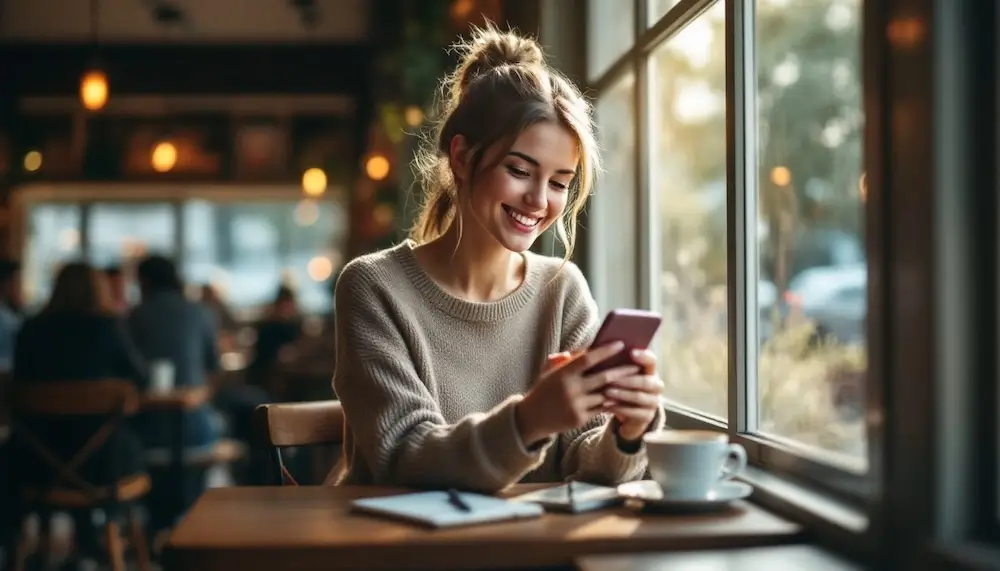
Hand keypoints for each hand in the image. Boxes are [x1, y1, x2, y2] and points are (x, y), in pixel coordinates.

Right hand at [515, 342, 640, 445]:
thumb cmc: (543, 390)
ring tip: (634, 382)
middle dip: (623, 370)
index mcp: (563, 373)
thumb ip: (565, 359)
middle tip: (637, 365)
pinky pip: (601, 408)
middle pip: (603, 377)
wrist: (530, 418)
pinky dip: (612, 402)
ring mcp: (576, 405)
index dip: (606, 351)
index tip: (620, 344)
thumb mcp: (549, 371)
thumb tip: (586, 350)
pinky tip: (622, 397)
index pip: (589, 359)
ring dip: (620, 388)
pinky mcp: (580, 419)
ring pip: (606, 394)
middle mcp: (571, 389)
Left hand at [603, 349, 663, 441]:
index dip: (644, 356)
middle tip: (610, 378)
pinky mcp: (647, 416)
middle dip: (627, 379)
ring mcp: (653, 401)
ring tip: (606, 392)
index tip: (631, 352)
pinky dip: (619, 408)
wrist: (627, 412)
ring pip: (639, 397)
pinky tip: (607, 405)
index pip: (652, 361)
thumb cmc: (619, 386)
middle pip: (645, 381)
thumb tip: (600, 346)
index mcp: (650, 371)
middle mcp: (655, 385)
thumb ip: (615, 362)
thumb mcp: (618, 373)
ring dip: (621, 394)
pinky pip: (634, 412)